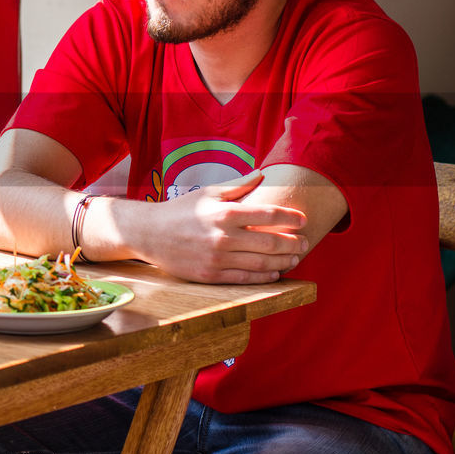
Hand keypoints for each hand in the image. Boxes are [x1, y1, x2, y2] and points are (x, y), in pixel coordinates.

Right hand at [132, 170, 308, 283]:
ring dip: (284, 261)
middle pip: (270, 242)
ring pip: (262, 263)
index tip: (303, 220)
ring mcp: (217, 259)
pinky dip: (266, 276)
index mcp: (224, 213)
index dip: (290, 217)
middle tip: (304, 241)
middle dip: (293, 242)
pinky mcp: (211, 275)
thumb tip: (262, 174)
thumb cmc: (180, 210)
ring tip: (294, 257)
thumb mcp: (207, 193)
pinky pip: (246, 279)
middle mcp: (223, 237)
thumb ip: (238, 186)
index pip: (268, 215)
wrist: (149, 233)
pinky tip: (276, 272)